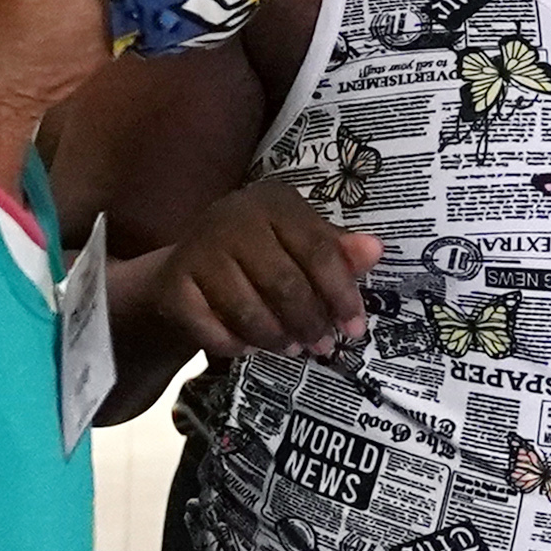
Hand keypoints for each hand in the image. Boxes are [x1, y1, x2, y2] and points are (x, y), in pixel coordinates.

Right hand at [139, 183, 380, 360]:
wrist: (185, 265)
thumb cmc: (256, 253)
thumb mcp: (297, 243)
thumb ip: (335, 250)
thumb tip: (376, 251)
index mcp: (273, 202)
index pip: (319, 250)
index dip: (341, 294)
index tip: (355, 328)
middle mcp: (232, 217)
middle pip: (284, 283)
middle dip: (309, 322)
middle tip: (322, 346)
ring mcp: (199, 249)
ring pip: (249, 310)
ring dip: (275, 338)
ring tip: (290, 347)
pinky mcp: (174, 284)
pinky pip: (213, 329)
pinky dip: (235, 346)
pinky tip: (248, 348)